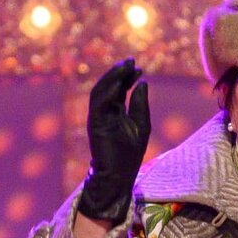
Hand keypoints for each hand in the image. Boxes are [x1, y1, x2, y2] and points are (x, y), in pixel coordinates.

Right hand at [76, 58, 150, 222]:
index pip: (119, 88)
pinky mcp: (94, 124)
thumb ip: (140, 104)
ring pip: (101, 91)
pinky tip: (119, 85)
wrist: (119, 176)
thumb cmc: (130, 154)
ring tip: (125, 67)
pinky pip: (98, 104)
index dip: (127, 76)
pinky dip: (107, 93)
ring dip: (112, 78)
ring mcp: (98, 117)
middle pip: (109, 86)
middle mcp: (104, 111)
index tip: (139, 67)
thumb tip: (142, 83)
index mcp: (115, 110)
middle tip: (131, 61)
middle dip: (119, 72)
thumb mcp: (141, 125)